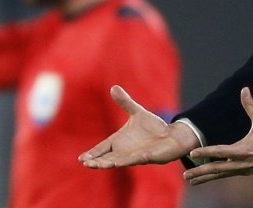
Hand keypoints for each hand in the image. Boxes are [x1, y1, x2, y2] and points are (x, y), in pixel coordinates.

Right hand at [79, 85, 199, 168]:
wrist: (171, 135)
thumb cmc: (152, 127)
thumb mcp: (137, 112)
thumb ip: (125, 102)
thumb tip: (113, 87)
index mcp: (119, 141)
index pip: (102, 148)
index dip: (92, 154)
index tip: (81, 159)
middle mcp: (124, 151)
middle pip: (107, 158)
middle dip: (97, 162)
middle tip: (86, 164)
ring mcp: (135, 156)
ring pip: (119, 162)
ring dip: (109, 163)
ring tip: (98, 166)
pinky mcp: (147, 157)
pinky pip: (136, 159)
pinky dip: (128, 160)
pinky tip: (119, 163)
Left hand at [183, 87, 252, 185]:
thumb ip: (250, 105)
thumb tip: (244, 89)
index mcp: (244, 150)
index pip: (221, 152)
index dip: (206, 152)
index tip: (193, 152)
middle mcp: (242, 163)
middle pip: (217, 169)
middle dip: (200, 172)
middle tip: (185, 175)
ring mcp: (243, 169)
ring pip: (220, 174)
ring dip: (205, 177)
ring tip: (190, 180)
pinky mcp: (244, 171)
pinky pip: (226, 175)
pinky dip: (214, 176)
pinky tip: (205, 177)